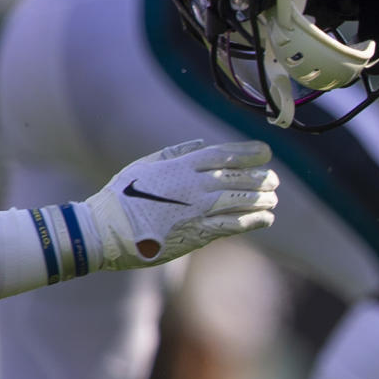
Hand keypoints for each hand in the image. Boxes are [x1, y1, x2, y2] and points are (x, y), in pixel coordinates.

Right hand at [84, 140, 277, 269]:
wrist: (104, 232)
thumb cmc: (121, 197)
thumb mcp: (145, 165)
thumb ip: (175, 154)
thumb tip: (201, 145)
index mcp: (182, 166)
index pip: (224, 155)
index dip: (248, 152)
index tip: (265, 152)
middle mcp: (194, 185)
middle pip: (238, 178)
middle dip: (261, 178)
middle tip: (274, 179)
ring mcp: (197, 209)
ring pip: (240, 200)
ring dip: (262, 199)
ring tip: (273, 198)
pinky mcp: (197, 233)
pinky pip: (233, 225)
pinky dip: (253, 221)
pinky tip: (267, 219)